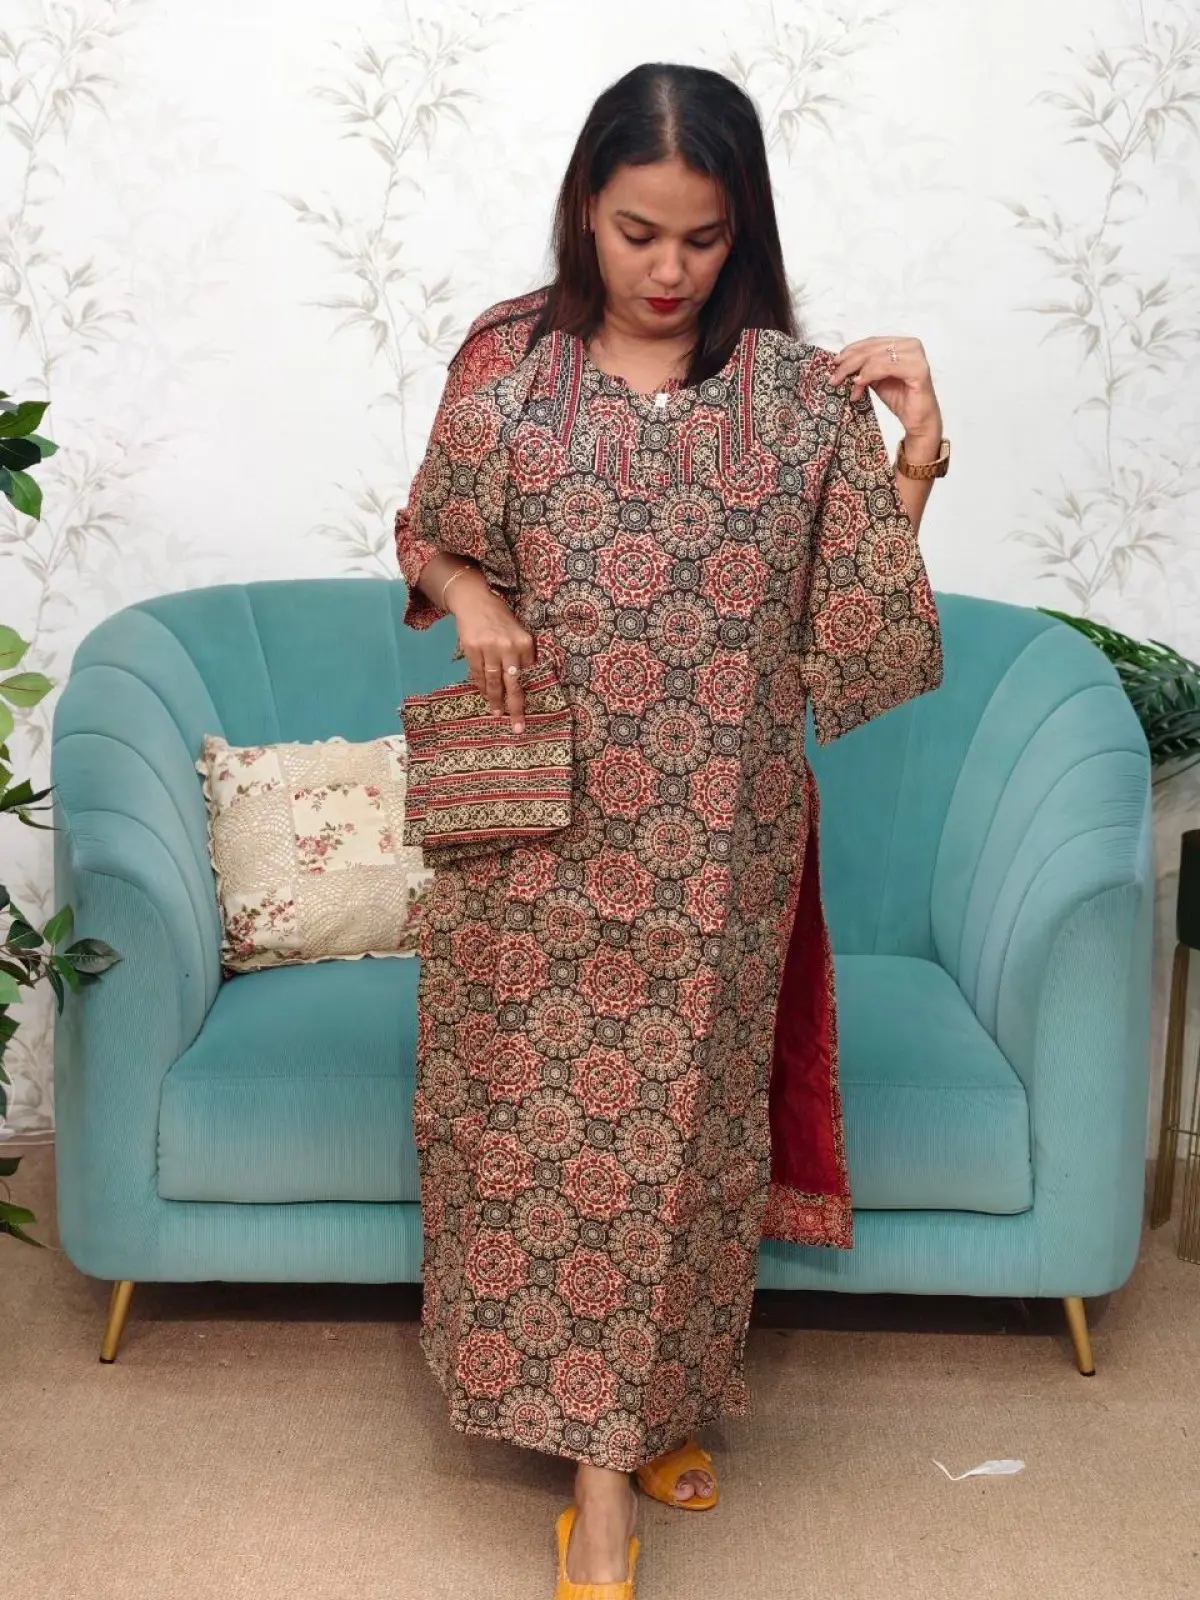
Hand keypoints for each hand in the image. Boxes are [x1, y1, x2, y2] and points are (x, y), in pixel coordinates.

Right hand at [447, 573, 535, 732]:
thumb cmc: (499, 618)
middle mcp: (508, 646)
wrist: (474, 600)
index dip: (526, 690)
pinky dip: (482, 687)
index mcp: (523, 642)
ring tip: (497, 714)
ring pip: (493, 681)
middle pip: (513, 683)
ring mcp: (489, 648)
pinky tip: (485, 696)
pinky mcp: (472, 649)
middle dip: (516, 707)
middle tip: (518, 726)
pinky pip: (478, 674)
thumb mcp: (517, 631)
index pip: (527, 672)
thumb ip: (521, 653)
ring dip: (495, 700)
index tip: (528, 708)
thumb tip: (523, 678)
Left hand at [832, 336, 942, 454]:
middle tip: (835, 377)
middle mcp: (911, 345)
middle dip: (849, 362)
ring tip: (847, 385)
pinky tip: (859, 383)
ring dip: (856, 371)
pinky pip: (886, 367)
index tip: (835, 362)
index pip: (872, 342)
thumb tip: (840, 363)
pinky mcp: (918, 370)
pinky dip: (869, 374)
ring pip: (876, 357)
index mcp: (903, 343)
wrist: (918, 420)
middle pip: (872, 349)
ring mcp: (916, 356)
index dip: (851, 350)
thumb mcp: (876, 379)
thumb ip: (864, 367)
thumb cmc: (900, 398)